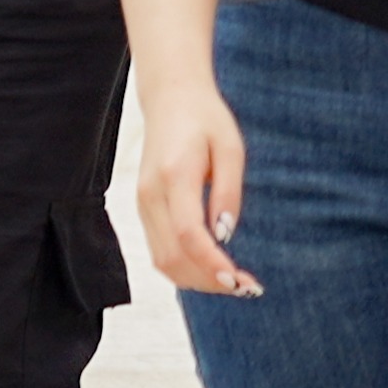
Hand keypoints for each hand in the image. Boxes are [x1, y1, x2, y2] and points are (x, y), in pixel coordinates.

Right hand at [137, 81, 258, 298]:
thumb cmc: (206, 120)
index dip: (212, 264)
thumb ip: (228, 192)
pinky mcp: (143, 207)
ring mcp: (142, 202)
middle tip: (246, 288)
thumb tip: (225, 236)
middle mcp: (151, 193)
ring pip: (162, 260)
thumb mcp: (230, 147)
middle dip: (208, 281)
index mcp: (174, 175)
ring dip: (196, 280)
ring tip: (232, 283)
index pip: (188, 233)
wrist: (170, 98)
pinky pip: (159, 251)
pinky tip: (212, 269)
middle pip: (172, 256)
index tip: (238, 280)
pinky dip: (184, 268)